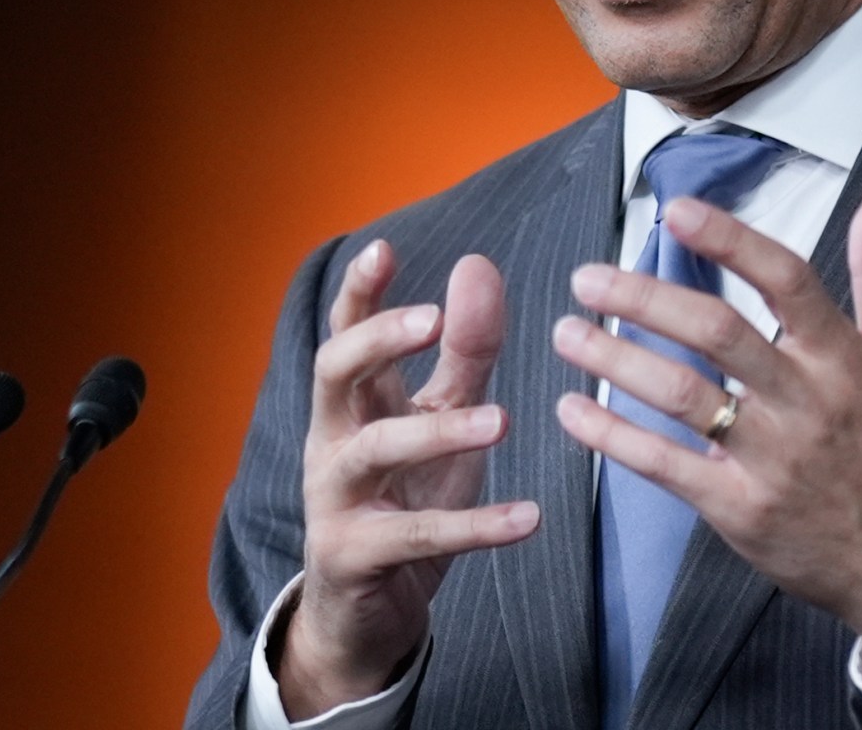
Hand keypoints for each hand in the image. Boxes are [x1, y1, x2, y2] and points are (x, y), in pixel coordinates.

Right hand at [281, 242, 539, 716]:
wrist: (365, 614)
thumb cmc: (404, 499)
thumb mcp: (441, 418)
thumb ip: (463, 349)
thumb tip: (477, 264)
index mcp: (352, 403)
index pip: (345, 334)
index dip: (359, 292)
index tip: (384, 248)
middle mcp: (333, 442)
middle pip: (333, 375)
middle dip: (376, 341)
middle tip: (430, 320)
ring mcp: (336, 501)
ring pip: (374, 453)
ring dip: (437, 431)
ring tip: (502, 421)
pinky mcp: (354, 557)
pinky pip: (414, 537)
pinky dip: (475, 526)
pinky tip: (528, 517)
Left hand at [551, 182, 861, 681]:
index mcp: (844, 358)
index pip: (784, 280)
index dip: (729, 240)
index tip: (676, 211)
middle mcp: (807, 402)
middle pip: (716, 332)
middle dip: (643, 297)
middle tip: (588, 277)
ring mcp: (771, 459)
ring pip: (680, 395)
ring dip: (614, 360)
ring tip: (568, 333)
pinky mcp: (741, 510)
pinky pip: (665, 465)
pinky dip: (612, 436)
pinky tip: (573, 411)